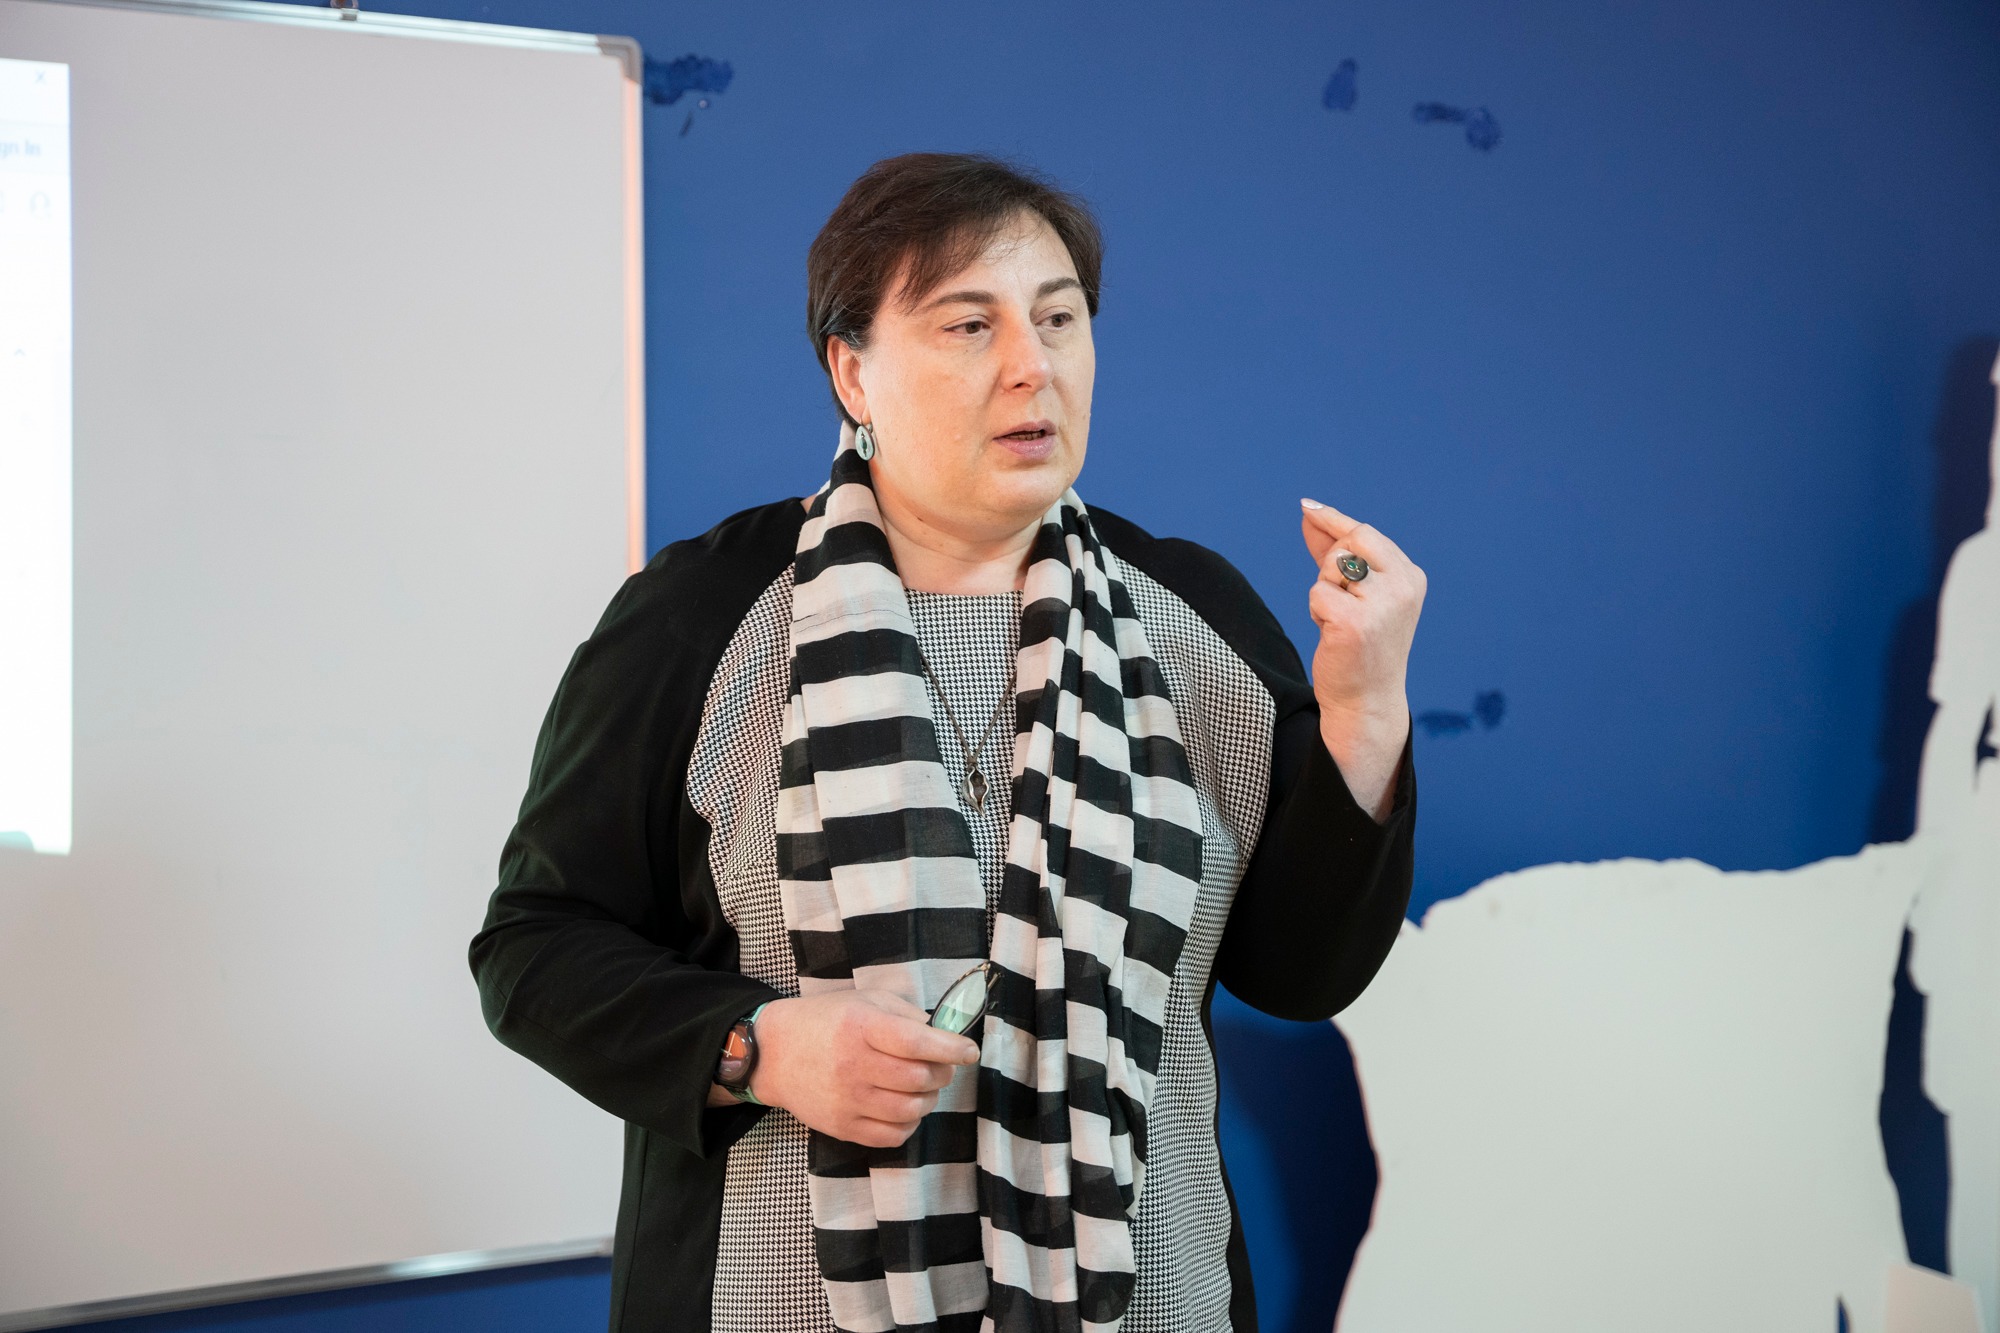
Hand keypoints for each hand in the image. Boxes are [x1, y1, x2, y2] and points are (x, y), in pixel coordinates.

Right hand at [738, 990, 980, 1147]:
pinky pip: (892, 1136)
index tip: (970, 1051)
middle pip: (919, 1079)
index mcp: (861, 1026)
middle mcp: (853, 1065)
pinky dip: (909, 1124)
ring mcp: (846, 1100)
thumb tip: (943, 1035)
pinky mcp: (842, 1127)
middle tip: (941, 1066)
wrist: (774, 1053)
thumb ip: (905, 1014)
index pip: (917, 1042)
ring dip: (928, 1099)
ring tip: (923, 1087)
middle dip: (943, 1073)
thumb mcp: (865, 1000)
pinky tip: (904, 1107)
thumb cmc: (826, 1021)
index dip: (951, 1048)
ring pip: (911, 1110)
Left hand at [1300, 497, 1425, 818]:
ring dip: (1324, 593)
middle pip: (1348, 543)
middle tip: (1340, 602)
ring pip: (1330, 568)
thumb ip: (1335, 552)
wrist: (1366, 700)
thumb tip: (1309, 514)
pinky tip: (1333, 634)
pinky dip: (1317, 612)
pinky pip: (1317, 594)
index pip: (1366, 534)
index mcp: (1411, 577)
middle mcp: (1403, 586)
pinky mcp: (1356, 623)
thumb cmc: (1361, 646)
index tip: (1308, 507)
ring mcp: (1382, 604)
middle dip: (1331, 566)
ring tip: (1340, 622)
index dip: (1334, 520)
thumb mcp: (1356, 593)